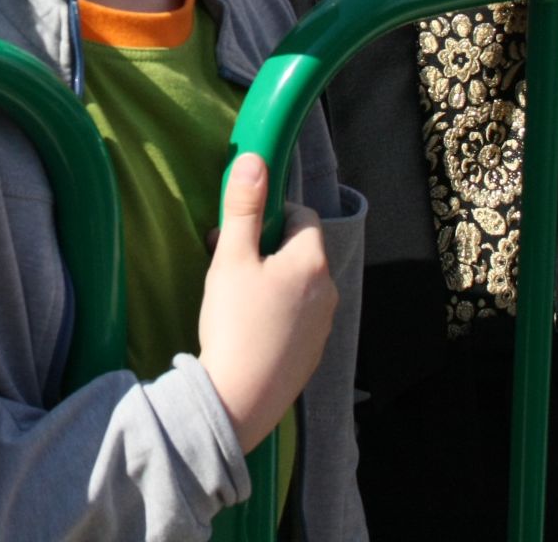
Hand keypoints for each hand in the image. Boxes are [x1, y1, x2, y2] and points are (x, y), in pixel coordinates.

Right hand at [197, 153, 337, 450]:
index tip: (240, 229)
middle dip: (266, 247)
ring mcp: (324, 325)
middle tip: (228, 261)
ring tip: (234, 296)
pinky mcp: (313, 353)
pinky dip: (277, 311)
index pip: (302, 216)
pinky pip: (297, 316)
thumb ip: (243, 208)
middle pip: (300, 251)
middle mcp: (328, 291)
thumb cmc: (235, 323)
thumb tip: (254, 159)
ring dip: (272, 279)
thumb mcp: (231, 259)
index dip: (271, 215)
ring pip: (299, 285)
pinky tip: (248, 327)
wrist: (239, 398)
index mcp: (312, 262)